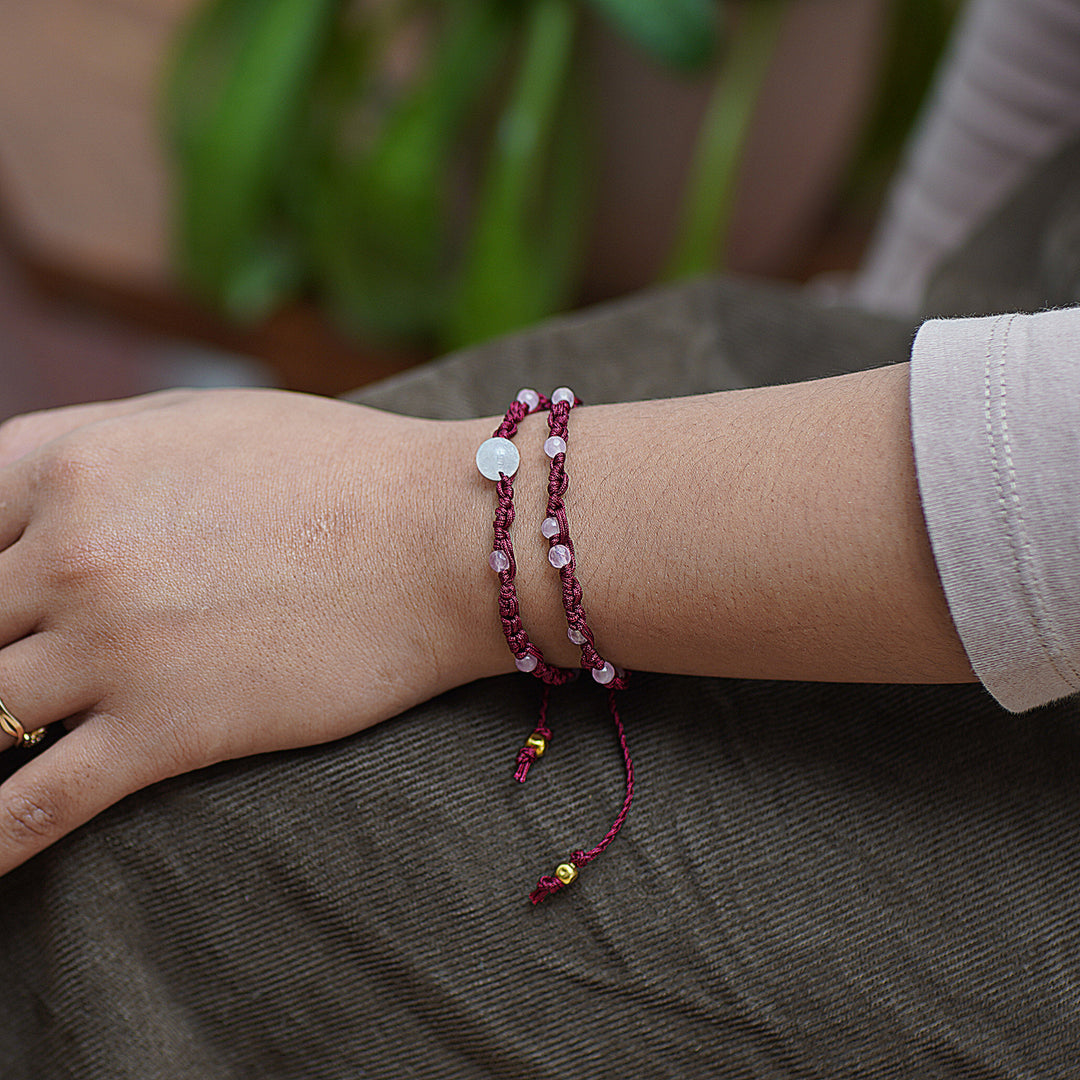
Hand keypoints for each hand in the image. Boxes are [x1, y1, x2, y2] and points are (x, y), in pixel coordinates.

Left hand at [0, 388, 501, 874]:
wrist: (445, 538)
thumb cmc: (337, 469)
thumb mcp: (198, 423)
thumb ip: (92, 452)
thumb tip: (24, 503)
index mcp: (77, 467)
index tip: (0, 609)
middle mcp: (74, 556)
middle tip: (14, 669)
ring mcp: (115, 648)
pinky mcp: (168, 730)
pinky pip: (35, 804)